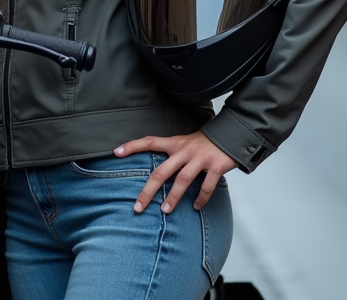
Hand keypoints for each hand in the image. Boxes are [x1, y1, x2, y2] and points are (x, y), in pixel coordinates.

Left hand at [115, 132, 236, 213]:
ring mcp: (200, 159)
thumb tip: (155, 174)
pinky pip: (207, 186)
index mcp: (175, 143)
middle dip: (148, 191)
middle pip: (162, 171)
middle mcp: (185, 150)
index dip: (132, 146)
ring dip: (173, 197)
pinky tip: (196, 207)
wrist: (231, 135)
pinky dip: (201, 198)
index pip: (149, 141)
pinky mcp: (215, 166)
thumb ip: (171, 155)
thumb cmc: (203, 143)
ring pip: (183, 180)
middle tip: (138, 207)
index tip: (115, 152)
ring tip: (164, 211)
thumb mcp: (184, 143)